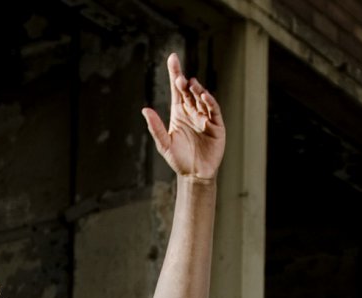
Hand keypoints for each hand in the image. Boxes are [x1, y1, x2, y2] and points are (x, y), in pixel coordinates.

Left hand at [142, 52, 223, 181]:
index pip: (177, 90)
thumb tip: (145, 110)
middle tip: (179, 78)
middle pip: (189, 91)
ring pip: (201, 98)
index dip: (175, 73)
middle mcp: (192, 111)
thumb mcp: (164, 144)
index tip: (172, 58)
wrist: (195, 175)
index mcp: (179, 113)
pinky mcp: (216, 126)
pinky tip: (204, 96)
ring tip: (191, 84)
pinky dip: (210, 102)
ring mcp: (205, 117)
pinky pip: (213, 110)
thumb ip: (155, 127)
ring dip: (197, 90)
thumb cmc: (179, 159)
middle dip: (185, 83)